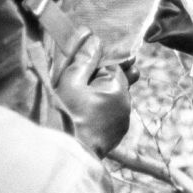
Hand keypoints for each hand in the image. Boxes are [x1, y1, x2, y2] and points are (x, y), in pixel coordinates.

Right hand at [54, 34, 131, 157]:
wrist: (67, 155)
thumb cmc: (66, 116)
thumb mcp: (71, 81)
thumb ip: (84, 59)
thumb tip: (93, 38)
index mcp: (118, 88)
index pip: (113, 64)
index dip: (97, 63)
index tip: (84, 66)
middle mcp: (126, 105)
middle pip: (115, 81)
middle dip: (100, 79)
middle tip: (81, 84)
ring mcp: (122, 122)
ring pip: (112, 98)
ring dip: (100, 95)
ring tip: (81, 100)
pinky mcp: (115, 135)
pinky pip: (110, 114)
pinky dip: (100, 111)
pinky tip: (86, 114)